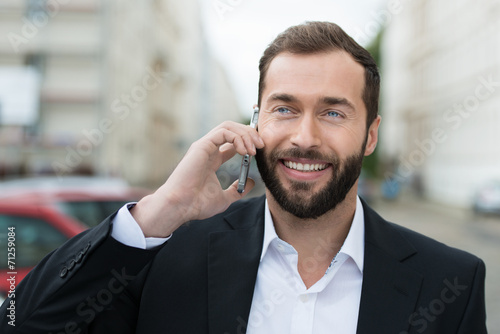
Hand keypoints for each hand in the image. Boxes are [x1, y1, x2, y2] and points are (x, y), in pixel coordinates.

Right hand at [130, 121, 264, 236]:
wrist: (181, 206)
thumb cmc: (197, 204)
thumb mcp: (225, 198)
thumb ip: (237, 190)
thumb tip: (252, 182)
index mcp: (212, 159)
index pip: (232, 141)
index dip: (247, 140)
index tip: (260, 149)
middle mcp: (208, 150)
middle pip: (232, 130)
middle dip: (249, 134)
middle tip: (262, 145)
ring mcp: (204, 146)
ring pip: (228, 126)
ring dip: (245, 134)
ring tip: (254, 149)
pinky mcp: (202, 145)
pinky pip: (224, 132)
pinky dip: (237, 137)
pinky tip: (244, 151)